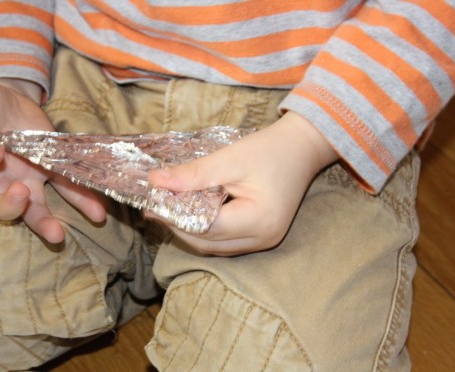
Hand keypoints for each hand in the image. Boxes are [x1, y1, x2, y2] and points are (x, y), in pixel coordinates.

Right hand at [0, 46, 105, 242]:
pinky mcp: (54, 173)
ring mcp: (30, 177)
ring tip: (59, 235)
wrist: (8, 108)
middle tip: (23, 198)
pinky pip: (68, 191)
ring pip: (34, 207)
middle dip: (11, 204)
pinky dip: (82, 201)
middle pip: (1, 198)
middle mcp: (4, 172)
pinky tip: (98, 212)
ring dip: (45, 221)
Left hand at [149, 112, 337, 255]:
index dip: (175, 216)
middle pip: (207, 243)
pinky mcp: (260, 237)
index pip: (205, 227)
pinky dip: (204, 230)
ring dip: (188, 230)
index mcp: (259, 220)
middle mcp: (262, 239)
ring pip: (213, 246)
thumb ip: (193, 174)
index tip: (152, 200)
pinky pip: (223, 242)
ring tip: (167, 208)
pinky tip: (190, 213)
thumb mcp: (229, 158)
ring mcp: (263, 242)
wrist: (302, 148)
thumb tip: (155, 182)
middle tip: (153, 206)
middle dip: (177, 226)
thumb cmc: (269, 149)